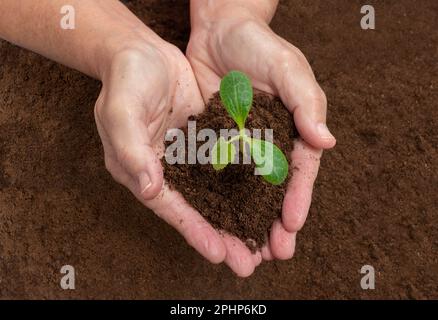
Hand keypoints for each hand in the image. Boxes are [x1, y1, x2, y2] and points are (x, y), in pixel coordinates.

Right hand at [94, 37, 264, 275]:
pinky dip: (243, 183)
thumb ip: (132, 151)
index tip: (220, 254)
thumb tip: (151, 190)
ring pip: (216, 193)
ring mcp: (188, 155)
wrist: (141, 51)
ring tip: (263, 242)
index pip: (171, 208)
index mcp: (141, 171)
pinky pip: (227, 164)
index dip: (195, 232)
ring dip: (237, 216)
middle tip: (248, 263)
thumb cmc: (126, 79)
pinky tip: (264, 197)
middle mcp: (166, 170)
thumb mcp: (121, 112)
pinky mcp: (206, 139)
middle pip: (197, 209)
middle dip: (222, 236)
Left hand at [187, 2, 335, 270]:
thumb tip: (327, 141)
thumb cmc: (259, 45)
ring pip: (243, 190)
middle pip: (272, 190)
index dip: (298, 198)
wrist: (220, 29)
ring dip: (245, 220)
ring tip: (245, 250)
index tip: (292, 225)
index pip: (298, 171)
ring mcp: (238, 144)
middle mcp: (266, 142)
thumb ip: (307, 103)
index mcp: (291, 129)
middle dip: (275, 222)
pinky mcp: (211, 141)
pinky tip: (213, 219)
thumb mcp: (288, 68)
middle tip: (274, 254)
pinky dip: (215, 198)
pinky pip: (213, 173)